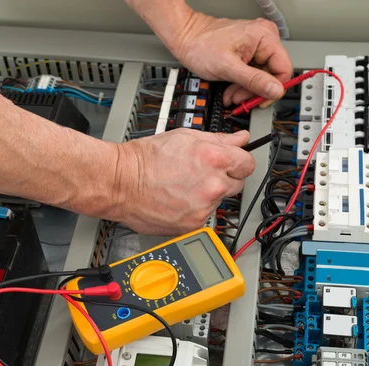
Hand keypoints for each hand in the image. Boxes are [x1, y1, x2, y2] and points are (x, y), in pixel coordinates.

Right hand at [110, 130, 253, 234]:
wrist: (121, 183)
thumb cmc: (146, 159)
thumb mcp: (185, 137)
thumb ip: (219, 139)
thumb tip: (241, 139)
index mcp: (214, 159)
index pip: (248, 163)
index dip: (239, 162)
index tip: (232, 163)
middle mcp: (213, 185)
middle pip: (237, 184)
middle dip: (224, 178)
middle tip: (200, 174)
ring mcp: (204, 207)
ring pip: (219, 201)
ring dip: (208, 195)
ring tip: (183, 186)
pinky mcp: (194, 224)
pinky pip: (205, 216)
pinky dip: (195, 210)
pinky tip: (178, 200)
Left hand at [170, 13, 292, 106]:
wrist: (186, 39)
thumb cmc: (201, 46)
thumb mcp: (228, 68)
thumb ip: (254, 80)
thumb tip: (276, 90)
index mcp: (265, 37)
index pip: (284, 70)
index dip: (273, 90)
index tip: (259, 101)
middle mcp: (265, 39)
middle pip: (271, 76)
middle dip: (253, 92)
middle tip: (238, 99)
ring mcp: (257, 46)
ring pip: (261, 79)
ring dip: (245, 91)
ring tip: (231, 95)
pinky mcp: (249, 54)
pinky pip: (253, 75)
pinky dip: (242, 86)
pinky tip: (231, 89)